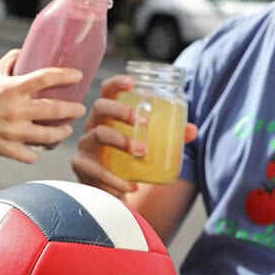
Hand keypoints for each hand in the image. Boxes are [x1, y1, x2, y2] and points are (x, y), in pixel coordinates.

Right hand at [0, 51, 86, 160]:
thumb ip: (10, 61)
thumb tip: (26, 50)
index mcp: (12, 88)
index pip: (46, 78)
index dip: (66, 75)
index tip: (78, 76)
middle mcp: (15, 110)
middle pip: (55, 110)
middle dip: (73, 109)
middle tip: (80, 108)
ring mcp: (11, 131)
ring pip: (48, 136)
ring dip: (62, 132)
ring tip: (67, 129)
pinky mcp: (6, 148)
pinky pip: (30, 155)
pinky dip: (36, 152)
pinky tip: (40, 147)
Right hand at [72, 74, 196, 196]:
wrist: (110, 191)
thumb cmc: (128, 161)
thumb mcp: (147, 146)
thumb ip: (169, 136)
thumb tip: (192, 130)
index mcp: (108, 116)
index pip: (107, 92)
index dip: (116, 83)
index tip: (132, 82)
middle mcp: (93, 126)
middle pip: (100, 107)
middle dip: (120, 110)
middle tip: (142, 121)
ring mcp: (85, 146)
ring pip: (98, 135)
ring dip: (122, 141)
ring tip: (142, 151)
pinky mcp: (82, 166)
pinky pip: (96, 170)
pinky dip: (115, 179)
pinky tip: (131, 186)